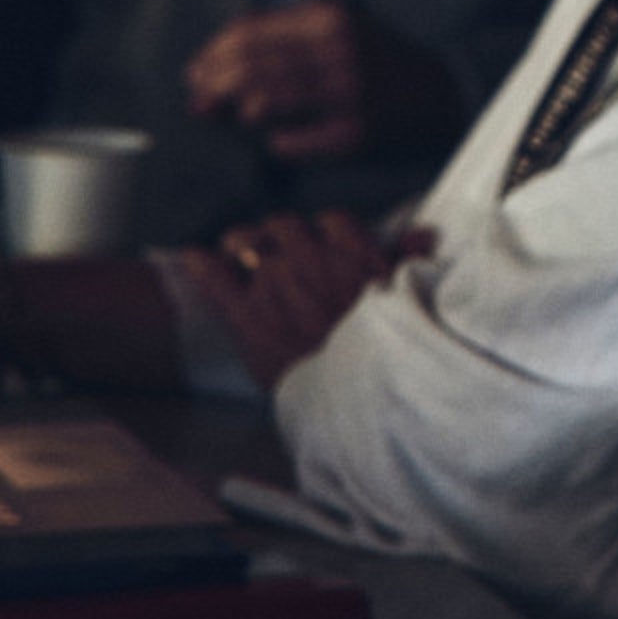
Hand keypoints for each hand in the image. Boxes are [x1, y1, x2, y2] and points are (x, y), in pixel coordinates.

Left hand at [172, 212, 432, 385]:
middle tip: (279, 252)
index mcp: (351, 252)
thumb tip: (423, 234)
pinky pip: (215, 278)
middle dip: (281, 236)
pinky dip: (202, 266)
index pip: (332, 221)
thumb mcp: (408, 299)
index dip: (324, 233)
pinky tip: (194, 258)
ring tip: (240, 253)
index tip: (322, 244)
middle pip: (284, 225)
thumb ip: (409, 261)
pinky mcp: (248, 316)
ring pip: (246, 242)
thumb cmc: (388, 351)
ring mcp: (273, 284)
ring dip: (244, 245)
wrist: (361, 397)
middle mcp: (309, 259)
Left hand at [184, 2, 467, 163]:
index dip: (213, 52)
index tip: (195, 71)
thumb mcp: (336, 30)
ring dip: (237, 114)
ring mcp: (348, 94)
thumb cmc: (376, 61)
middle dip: (213, 86)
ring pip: (262, 103)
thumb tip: (205, 73)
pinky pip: (288, 141)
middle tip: (200, 101)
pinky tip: (275, 137)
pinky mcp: (354, 135)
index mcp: (331, 16)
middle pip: (250, 66)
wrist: (441, 95)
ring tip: (236, 117)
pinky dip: (272, 141)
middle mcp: (339, 50)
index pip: (250, 30)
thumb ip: (278, 43)